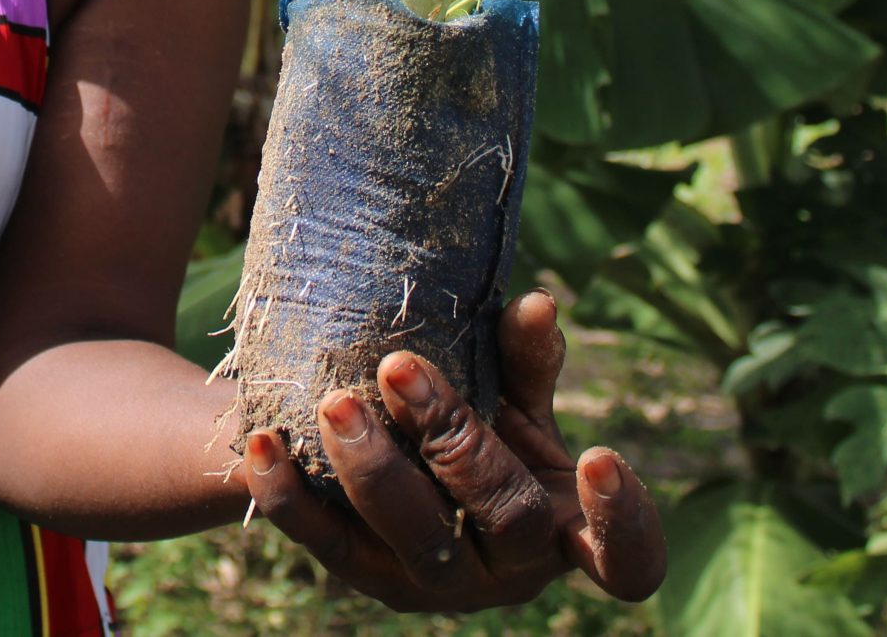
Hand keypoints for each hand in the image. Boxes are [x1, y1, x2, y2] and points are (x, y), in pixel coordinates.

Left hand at [236, 290, 665, 612]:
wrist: (379, 458)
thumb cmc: (473, 426)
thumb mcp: (508, 397)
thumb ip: (523, 362)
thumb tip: (536, 305)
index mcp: (562, 529)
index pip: (626, 562)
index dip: (626, 524)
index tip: (601, 453)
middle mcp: (507, 570)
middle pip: (503, 519)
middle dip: (456, 442)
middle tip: (400, 369)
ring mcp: (431, 583)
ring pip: (413, 540)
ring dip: (373, 470)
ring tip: (334, 404)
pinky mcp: (359, 573)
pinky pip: (320, 539)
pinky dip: (288, 493)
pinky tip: (260, 443)